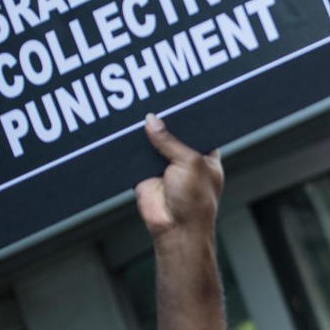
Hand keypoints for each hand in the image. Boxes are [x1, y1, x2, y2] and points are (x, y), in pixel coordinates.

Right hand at [134, 114, 223, 242]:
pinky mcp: (144, 174)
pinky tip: (125, 132)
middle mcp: (185, 159)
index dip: (187, 116)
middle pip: (171, 133)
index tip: (176, 99)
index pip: (196, 129)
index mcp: (204, 155)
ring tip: (136, 112)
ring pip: (152, 143)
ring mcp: (164, 167)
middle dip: (163, 122)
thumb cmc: (195, 201)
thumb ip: (170, 140)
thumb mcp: (189, 162)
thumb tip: (152, 120)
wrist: (175, 229)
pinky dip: (131, 147)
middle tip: (153, 102)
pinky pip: (136, 157)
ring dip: (146, 134)